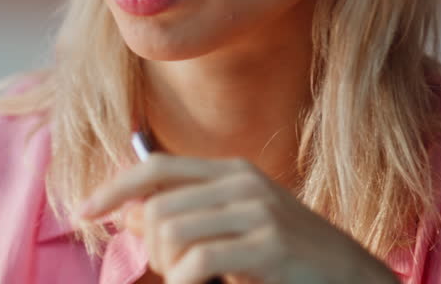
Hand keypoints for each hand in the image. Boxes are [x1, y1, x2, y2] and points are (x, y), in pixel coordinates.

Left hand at [79, 153, 399, 283]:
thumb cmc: (290, 263)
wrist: (356, 280)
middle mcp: (243, 183)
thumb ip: (191, 217)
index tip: (84, 211)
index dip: (114, 187)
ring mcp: (258, 211)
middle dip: (149, 250)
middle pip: (156, 209)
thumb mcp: (238, 230)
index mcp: (233, 172)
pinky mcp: (269, 245)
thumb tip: (129, 214)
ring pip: (170, 233)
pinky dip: (184, 283)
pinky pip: (197, 262)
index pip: (156, 168)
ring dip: (169, 269)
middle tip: (174, 273)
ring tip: (192, 281)